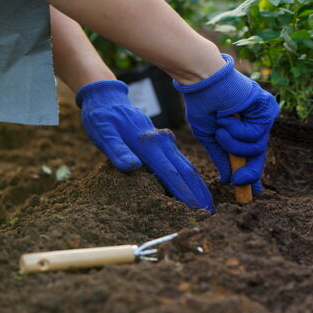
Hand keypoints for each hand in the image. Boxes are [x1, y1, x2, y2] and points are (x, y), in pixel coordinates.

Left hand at [76, 80, 212, 211]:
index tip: (196, 211)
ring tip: (207, 205)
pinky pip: (182, 161)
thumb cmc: (101, 118)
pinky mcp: (164, 142)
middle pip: (187, 171)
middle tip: (210, 215)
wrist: (107, 97)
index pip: (171, 174)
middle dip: (200, 194)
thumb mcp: (103, 133)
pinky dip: (191, 177)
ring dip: (199, 186)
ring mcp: (165, 141)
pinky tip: (195, 187)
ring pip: (187, 166)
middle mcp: (162, 142)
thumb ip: (117, 151)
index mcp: (148, 144)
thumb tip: (132, 166)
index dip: (185, 194)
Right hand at [174, 54, 278, 192]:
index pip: (251, 155)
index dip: (252, 173)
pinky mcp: (267, 108)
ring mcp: (261, 116)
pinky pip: (257, 133)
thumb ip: (221, 157)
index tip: (253, 193)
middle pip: (258, 155)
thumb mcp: (209, 137)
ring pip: (256, 147)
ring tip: (221, 128)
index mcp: (242, 129)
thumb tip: (228, 179)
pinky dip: (239, 131)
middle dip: (250, 172)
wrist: (203, 81)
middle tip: (239, 181)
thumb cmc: (203, 104)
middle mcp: (254, 123)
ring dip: (234, 144)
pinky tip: (229, 118)